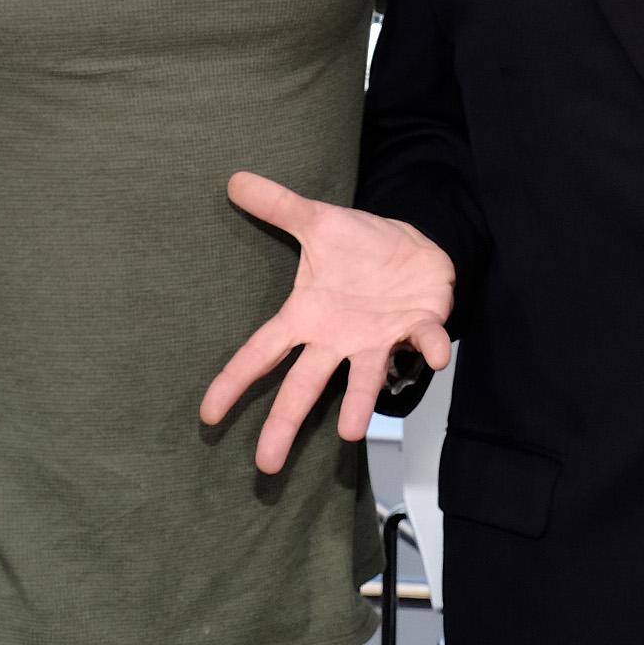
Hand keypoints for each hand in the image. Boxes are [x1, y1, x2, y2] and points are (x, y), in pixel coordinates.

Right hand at [201, 171, 455, 475]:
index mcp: (308, 317)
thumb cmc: (361, 246)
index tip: (209, 415)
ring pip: (363, 380)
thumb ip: (278, 205)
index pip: (262, 352)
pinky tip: (434, 355)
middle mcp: (338, 339)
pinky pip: (423, 343)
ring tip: (349, 433)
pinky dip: (429, 350)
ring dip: (358, 405)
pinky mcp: (416, 328)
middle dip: (284, 423)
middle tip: (265, 465)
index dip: (235, 382)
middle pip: (303, 386)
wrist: (416, 246)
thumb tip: (234, 179)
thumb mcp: (317, 220)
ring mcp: (377, 340)